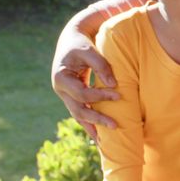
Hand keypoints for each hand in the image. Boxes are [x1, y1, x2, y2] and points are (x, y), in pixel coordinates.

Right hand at [51, 24, 119, 139]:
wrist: (72, 38)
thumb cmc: (81, 43)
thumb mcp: (89, 50)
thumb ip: (101, 66)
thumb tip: (113, 85)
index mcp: (61, 78)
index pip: (82, 94)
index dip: (100, 96)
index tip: (118, 95)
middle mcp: (61, 90)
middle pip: (78, 110)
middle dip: (96, 119)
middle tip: (115, 126)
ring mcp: (65, 95)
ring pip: (77, 115)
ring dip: (92, 127)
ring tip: (105, 142)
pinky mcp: (72, 96)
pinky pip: (80, 112)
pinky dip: (89, 122)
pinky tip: (98, 134)